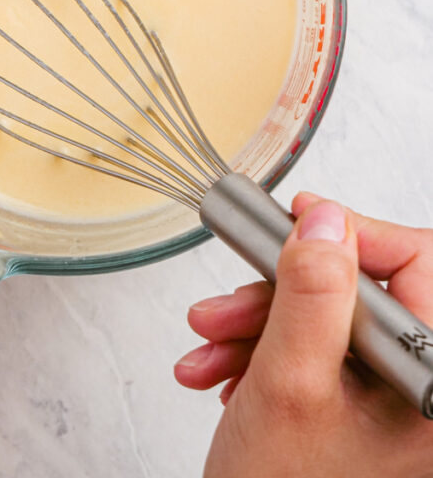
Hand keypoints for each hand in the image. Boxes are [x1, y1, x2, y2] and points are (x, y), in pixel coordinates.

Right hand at [174, 194, 432, 477]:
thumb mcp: (289, 383)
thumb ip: (312, 292)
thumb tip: (326, 219)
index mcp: (427, 379)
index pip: (417, 261)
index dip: (353, 234)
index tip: (297, 226)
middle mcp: (417, 384)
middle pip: (358, 288)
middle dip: (278, 293)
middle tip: (227, 307)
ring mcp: (388, 395)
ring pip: (325, 314)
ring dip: (256, 323)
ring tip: (208, 350)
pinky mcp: (356, 400)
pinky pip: (313, 344)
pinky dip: (261, 348)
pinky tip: (223, 368)